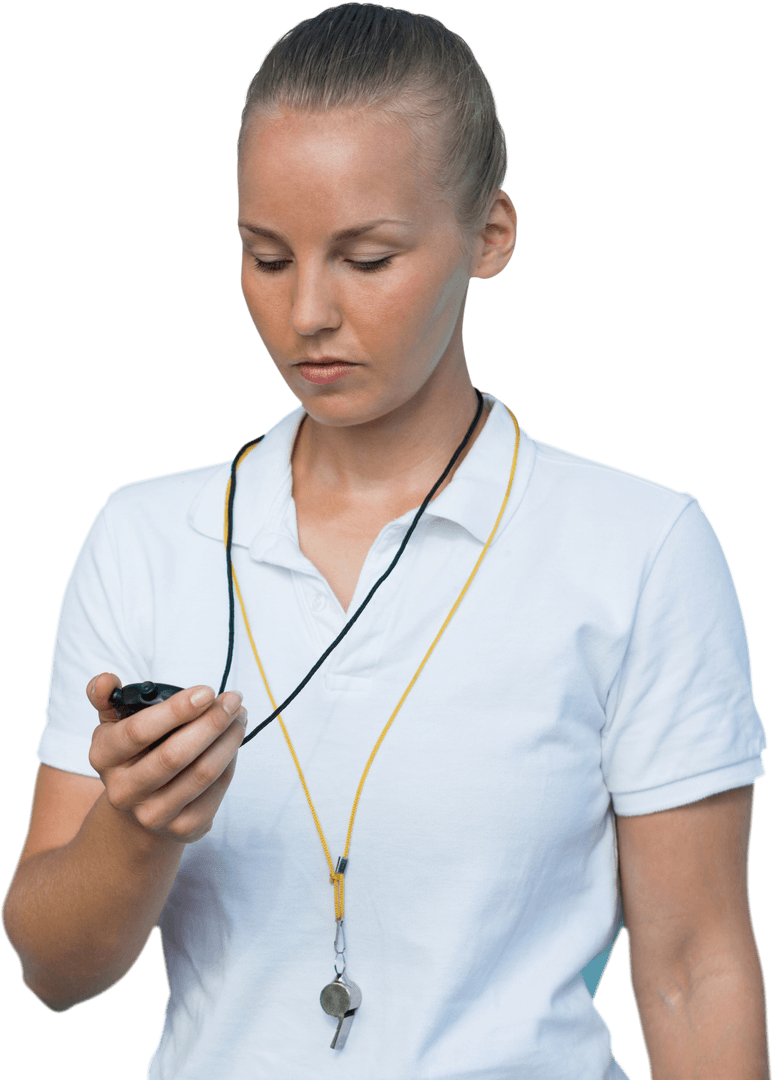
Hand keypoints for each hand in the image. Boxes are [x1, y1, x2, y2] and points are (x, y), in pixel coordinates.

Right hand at [87, 672, 246, 842]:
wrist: (140, 806)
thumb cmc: (134, 752)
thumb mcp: (114, 723)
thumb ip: (108, 697)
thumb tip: (106, 681)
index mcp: (103, 757)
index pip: (138, 731)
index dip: (176, 710)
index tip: (206, 691)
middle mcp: (123, 791)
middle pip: (175, 755)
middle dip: (211, 722)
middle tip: (233, 700)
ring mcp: (153, 814)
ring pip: (202, 773)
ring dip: (228, 739)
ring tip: (239, 716)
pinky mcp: (184, 828)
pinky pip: (217, 790)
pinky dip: (230, 761)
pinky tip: (233, 742)